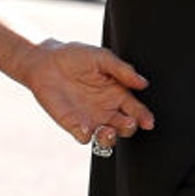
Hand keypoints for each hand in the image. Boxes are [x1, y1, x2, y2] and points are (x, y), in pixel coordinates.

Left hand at [14, 39, 154, 148]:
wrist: (46, 61)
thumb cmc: (76, 56)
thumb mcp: (102, 58)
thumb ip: (122, 70)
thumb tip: (143, 83)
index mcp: (118, 94)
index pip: (135, 110)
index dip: (144, 117)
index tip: (148, 122)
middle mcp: (107, 110)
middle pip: (125, 127)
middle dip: (129, 128)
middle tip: (128, 123)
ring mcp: (91, 119)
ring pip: (107, 138)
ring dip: (110, 139)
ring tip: (108, 131)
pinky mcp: (73, 124)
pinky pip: (83, 137)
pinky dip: (86, 136)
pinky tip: (85, 128)